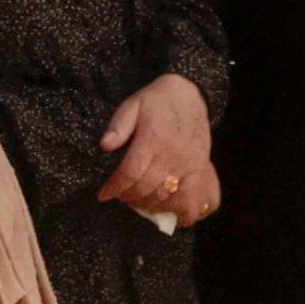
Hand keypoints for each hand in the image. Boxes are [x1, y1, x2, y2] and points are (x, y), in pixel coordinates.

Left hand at [95, 72, 219, 222]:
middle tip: (120, 195)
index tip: (104, 194)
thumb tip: (105, 146)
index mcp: (153, 139)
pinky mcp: (201, 168)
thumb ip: (118, 126)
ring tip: (138, 200)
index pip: (131, 173)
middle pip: (146, 188)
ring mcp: (190, 163)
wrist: (190, 94)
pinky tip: (168, 208)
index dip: (114, 188)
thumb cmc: (156, 101)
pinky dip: (180, 209)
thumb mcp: (132, 105)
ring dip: (149, 204)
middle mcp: (173, 154)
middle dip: (128, 197)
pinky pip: (192, 196)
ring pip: (167, 195)